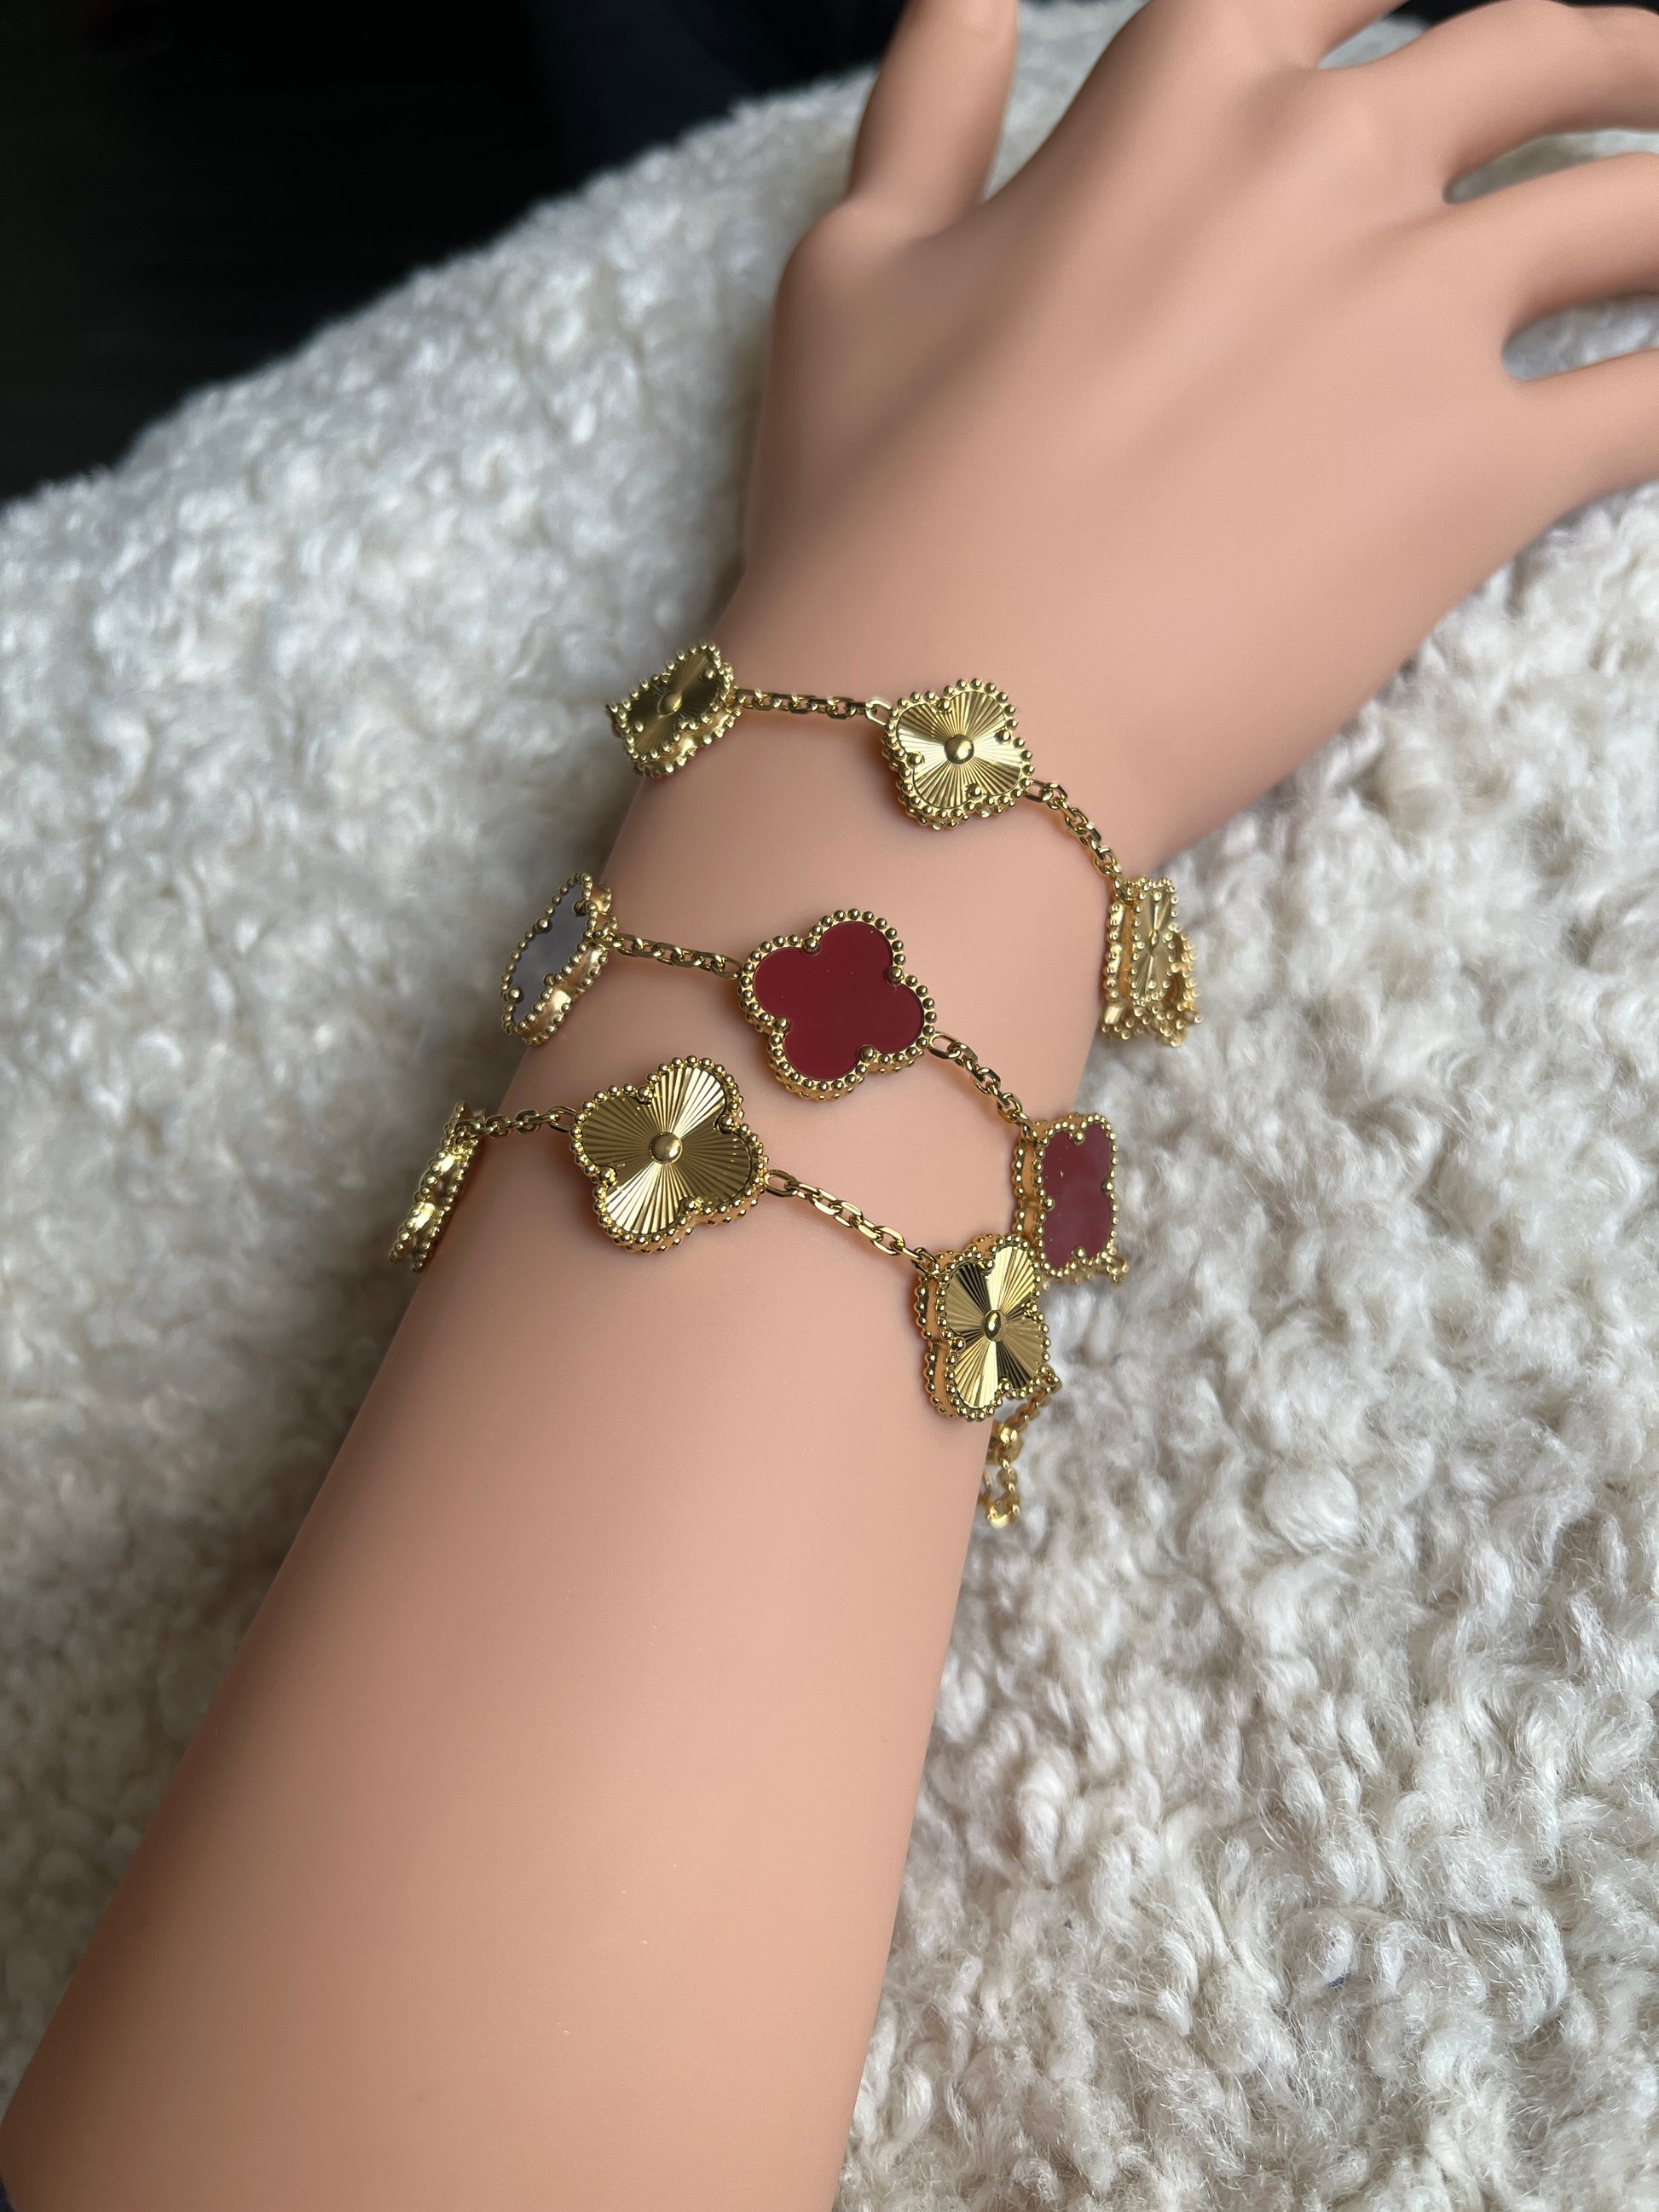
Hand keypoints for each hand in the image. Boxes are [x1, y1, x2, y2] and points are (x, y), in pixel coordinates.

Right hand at [721, 0, 1658, 866]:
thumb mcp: (855, 268)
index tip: (1441, 12)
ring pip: (1634, 210)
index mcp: (1177, 100)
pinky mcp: (1477, 474)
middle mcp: (1326, 166)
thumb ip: (932, 105)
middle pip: (1537, 50)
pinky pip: (1651, 400)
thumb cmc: (874, 505)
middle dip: (1619, 57)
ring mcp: (1418, 315)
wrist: (941, 712)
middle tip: (1653, 85)